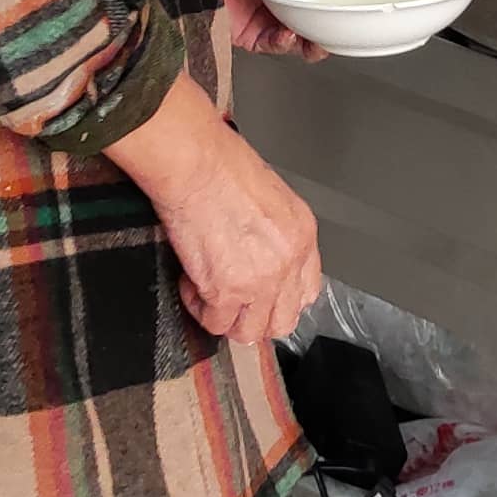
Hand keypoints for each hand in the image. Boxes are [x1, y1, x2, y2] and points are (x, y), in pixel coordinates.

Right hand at [109, 73, 323, 344]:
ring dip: (226, 317)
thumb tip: (257, 254)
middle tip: (231, 300)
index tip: (260, 295)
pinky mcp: (226, 291)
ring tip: (208, 292)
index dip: (280, 299)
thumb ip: (274, 234)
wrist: (197, 164)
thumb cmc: (223, 165)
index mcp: (302, 236)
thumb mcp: (271, 197)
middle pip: (282, 321)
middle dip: (254, 316)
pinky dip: (198, 308)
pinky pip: (215, 322)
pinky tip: (190, 282)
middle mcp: (288, 264)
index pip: (306, 292)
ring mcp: (261, 282)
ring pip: (250, 331)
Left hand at [205, 0, 342, 63]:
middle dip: (322, 24)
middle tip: (337, 28)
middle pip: (301, 12)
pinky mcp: (240, 33)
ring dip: (307, 40)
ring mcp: (251, 12)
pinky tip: (290, 36)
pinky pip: (269, 44)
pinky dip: (283, 43)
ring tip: (318, 41)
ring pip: (289, 34)